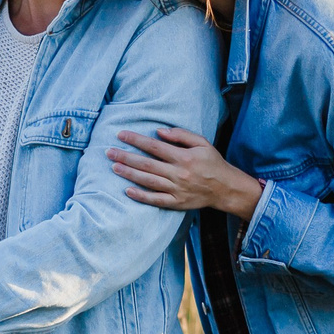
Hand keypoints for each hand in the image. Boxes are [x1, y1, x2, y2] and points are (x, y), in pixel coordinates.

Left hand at [109, 127, 264, 217]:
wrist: (225, 188)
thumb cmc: (212, 162)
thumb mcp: (202, 143)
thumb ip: (181, 135)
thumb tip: (158, 131)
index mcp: (184, 157)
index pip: (154, 146)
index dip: (136, 140)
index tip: (121, 135)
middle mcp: (178, 173)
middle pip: (146, 163)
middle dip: (126, 157)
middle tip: (108, 152)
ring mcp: (176, 189)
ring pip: (148, 181)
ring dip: (129, 174)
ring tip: (114, 167)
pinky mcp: (176, 202)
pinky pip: (155, 199)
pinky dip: (141, 196)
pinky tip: (127, 190)